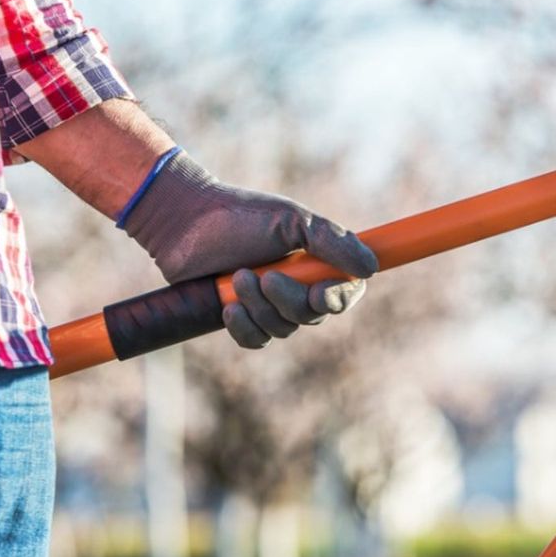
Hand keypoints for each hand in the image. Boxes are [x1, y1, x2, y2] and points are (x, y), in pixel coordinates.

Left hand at [123, 153, 376, 347]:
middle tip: (264, 275)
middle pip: (313, 315)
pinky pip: (258, 341)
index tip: (319, 293)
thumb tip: (370, 268)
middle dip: (288, 299)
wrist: (185, 222)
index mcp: (317, 261)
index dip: (337, 299)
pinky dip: (245, 328)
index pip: (346, 293)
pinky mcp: (243, 317)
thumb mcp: (292, 221)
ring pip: (283, 329)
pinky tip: (229, 309)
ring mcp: (270, 303)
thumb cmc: (241, 215)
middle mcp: (299, 285)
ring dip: (260, 307)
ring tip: (237, 277)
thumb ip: (332, 243)